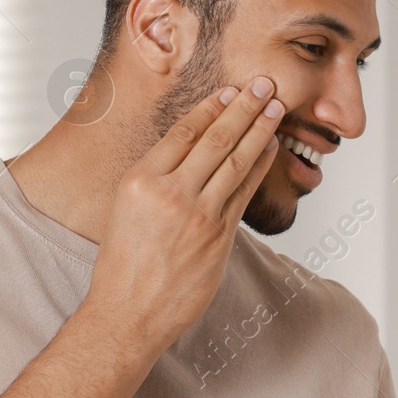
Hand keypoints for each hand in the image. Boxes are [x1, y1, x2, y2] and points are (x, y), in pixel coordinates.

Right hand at [87, 76, 283, 355]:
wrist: (127, 314)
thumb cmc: (122, 266)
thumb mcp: (125, 209)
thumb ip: (156, 179)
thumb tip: (190, 154)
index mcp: (139, 180)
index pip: (183, 132)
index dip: (211, 108)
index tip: (229, 91)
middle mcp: (170, 193)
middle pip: (215, 138)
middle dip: (244, 107)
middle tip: (263, 84)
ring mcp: (198, 215)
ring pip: (236, 161)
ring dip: (260, 129)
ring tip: (275, 107)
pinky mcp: (219, 237)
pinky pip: (245, 192)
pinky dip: (260, 166)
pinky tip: (270, 148)